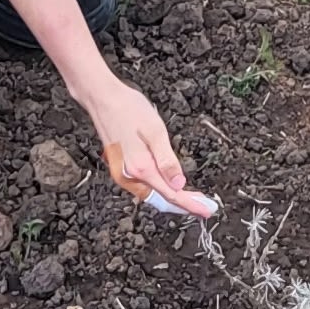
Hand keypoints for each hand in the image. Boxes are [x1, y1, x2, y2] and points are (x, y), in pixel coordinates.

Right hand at [77, 75, 209, 215]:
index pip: (170, 194)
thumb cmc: (128, 109)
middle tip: (204, 207)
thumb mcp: (155, 131)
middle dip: (183, 204)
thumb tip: (179, 184)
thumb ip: (167, 161)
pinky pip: (143, 186)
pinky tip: (168, 186)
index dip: (190, 204)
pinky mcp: (120, 167)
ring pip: (151, 194)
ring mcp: (122, 173)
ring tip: (192, 199)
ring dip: (171, 198)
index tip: (207, 210)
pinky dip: (159, 189)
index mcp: (140, 167)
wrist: (102, 98)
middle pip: (161, 198)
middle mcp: (129, 175)